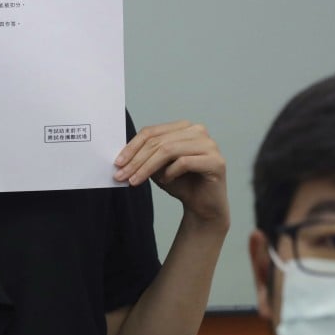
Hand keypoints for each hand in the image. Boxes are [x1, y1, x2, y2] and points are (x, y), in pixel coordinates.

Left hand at [113, 121, 227, 226]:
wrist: (203, 206)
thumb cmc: (181, 184)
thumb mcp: (157, 167)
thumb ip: (144, 157)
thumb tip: (122, 157)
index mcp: (183, 127)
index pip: (151, 132)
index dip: (132, 147)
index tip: (118, 163)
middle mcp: (198, 131)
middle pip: (158, 141)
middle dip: (136, 160)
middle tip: (121, 175)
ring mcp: (209, 145)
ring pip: (169, 150)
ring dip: (148, 167)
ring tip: (136, 181)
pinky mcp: (216, 161)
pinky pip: (184, 162)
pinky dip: (170, 173)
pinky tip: (165, 181)